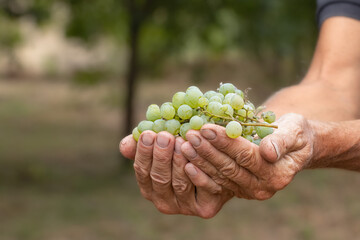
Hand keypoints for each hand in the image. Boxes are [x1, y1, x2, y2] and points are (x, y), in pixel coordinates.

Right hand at [120, 131, 233, 217]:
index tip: (149, 134)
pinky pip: (202, 192)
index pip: (142, 171)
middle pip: (160, 179)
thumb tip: (124, 146)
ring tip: (182, 142)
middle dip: (162, 156)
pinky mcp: (205, 208)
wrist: (216, 165)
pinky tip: (195, 161)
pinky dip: (197, 177)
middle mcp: (164, 201)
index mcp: (150, 188)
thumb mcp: (163, 146)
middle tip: (166, 136)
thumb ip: (144, 146)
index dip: (144, 153)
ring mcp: (185, 207)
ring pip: (179, 185)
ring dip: (179, 163)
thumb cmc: (184, 152)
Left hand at [181, 113, 314, 199]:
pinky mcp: (237, 189)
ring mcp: (249, 191)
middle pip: (230, 168)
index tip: (207, 128)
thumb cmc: (295, 134)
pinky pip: (216, 183)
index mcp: (278, 174)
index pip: (246, 157)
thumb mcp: (295, 130)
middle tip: (190, 134)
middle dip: (207, 150)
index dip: (225, 143)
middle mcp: (263, 187)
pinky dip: (200, 173)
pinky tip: (186, 162)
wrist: (293, 147)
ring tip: (184, 144)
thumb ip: (282, 140)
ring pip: (220, 176)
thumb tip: (269, 152)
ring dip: (200, 160)